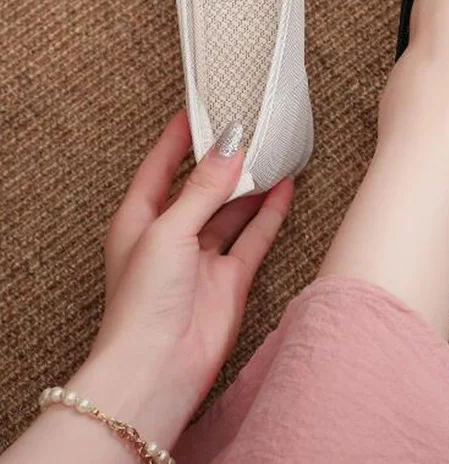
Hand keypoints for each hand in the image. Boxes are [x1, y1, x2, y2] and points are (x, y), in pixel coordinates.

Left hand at [71, 111, 292, 449]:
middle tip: (249, 125)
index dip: (179, 137)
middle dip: (224, 159)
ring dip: (250, 184)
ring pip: (231, 209)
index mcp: (139, 220)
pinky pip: (255, 236)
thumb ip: (203, 187)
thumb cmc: (144, 301)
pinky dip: (270, 212)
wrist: (160, 366)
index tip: (202, 107)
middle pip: (200, 186)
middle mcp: (171, 235)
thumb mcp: (169, 229)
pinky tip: (285, 187)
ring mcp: (202, 257)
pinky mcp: (231, 277)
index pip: (160, 166)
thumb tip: (231, 145)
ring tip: (274, 150)